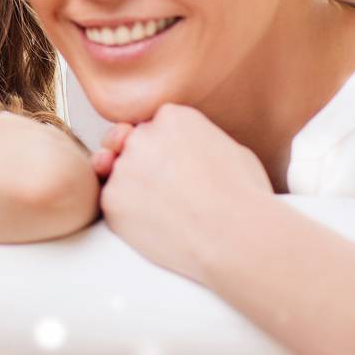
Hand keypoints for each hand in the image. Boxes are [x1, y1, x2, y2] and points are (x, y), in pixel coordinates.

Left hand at [96, 104, 273, 284]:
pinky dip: (127, 214)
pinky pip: (112, 202)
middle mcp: (142, 135)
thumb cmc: (243, 197)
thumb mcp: (230, 149)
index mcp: (173, 116)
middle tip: (171, 190)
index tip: (181, 168)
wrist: (234, 237)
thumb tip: (185, 145)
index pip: (156, 126)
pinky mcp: (111, 199)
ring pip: (120, 174)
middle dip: (146, 163)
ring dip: (136, 188)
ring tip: (169, 210)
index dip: (167, 149)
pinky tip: (156, 224)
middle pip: (133, 145)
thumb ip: (197, 138)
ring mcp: (123, 167)